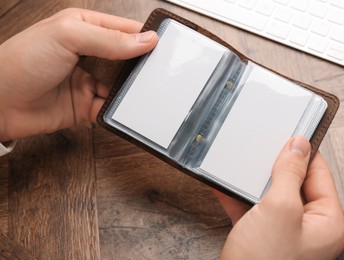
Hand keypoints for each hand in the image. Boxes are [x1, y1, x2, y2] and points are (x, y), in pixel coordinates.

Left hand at [0, 8, 157, 141]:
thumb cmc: (22, 61)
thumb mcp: (68, 37)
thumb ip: (109, 39)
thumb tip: (146, 40)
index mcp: (85, 27)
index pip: (125, 29)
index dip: (145, 37)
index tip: (165, 47)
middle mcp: (90, 53)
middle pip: (128, 58)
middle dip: (142, 66)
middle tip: (160, 73)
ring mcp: (89, 80)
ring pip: (122, 85)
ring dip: (132, 91)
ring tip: (145, 94)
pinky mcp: (87, 105)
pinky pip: (111, 108)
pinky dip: (119, 110)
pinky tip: (125, 110)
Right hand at [216, 136, 343, 258]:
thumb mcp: (279, 208)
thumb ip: (289, 173)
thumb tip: (298, 146)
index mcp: (325, 222)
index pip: (319, 175)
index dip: (304, 153)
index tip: (289, 134)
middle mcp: (307, 227)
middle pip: (294, 184)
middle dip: (274, 167)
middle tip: (261, 148)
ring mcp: (283, 232)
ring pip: (271, 195)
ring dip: (253, 181)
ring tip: (240, 165)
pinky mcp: (262, 236)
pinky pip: (253, 209)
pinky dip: (239, 197)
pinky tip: (224, 185)